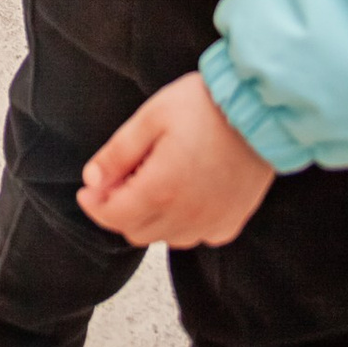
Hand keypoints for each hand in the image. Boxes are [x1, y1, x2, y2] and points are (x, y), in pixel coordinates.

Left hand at [78, 75, 272, 248]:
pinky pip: (195, 235)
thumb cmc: (204, 108)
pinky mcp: (230, 224)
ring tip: (152, 180)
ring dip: (150, 218)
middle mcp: (187, 217)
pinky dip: (180, 222)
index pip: (114, 217)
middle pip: (136, 232)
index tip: (87, 191)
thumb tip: (92, 178)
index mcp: (162, 190)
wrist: (259, 113)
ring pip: (165, 237)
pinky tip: (182, 192)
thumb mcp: (150, 118)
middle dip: (119, 210)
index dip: (94, 205)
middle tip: (118, 180)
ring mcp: (211, 224)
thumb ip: (118, 153)